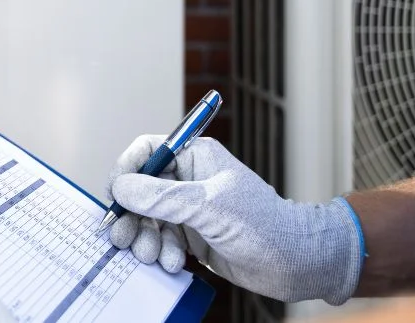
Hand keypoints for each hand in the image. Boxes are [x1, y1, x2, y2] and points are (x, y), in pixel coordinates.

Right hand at [105, 134, 363, 304]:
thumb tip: (122, 186)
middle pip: (140, 190)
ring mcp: (189, 209)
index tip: (115, 194)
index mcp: (195, 157)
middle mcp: (188, 180)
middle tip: (123, 237)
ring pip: (147, 218)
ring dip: (145, 239)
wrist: (298, 263)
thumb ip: (163, 196)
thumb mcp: (210, 207)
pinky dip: (161, 252)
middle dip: (131, 215)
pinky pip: (161, 240)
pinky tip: (173, 264)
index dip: (126, 170)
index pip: (147, 151)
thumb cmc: (265, 225)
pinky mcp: (192, 236)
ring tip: (153, 256)